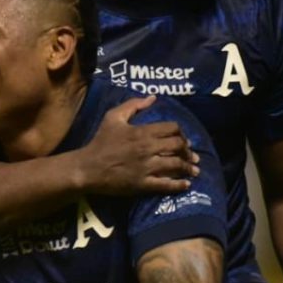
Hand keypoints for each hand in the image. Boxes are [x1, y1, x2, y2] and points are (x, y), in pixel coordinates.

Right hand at [78, 95, 199, 195]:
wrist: (87, 168)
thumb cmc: (100, 141)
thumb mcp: (113, 117)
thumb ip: (133, 105)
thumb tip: (153, 97)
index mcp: (142, 132)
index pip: (172, 129)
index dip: (182, 133)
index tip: (184, 139)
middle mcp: (147, 149)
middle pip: (178, 147)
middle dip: (188, 150)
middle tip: (193, 155)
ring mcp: (146, 168)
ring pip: (175, 165)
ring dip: (188, 167)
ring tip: (195, 170)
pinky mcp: (143, 184)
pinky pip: (165, 185)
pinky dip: (178, 185)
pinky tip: (186, 185)